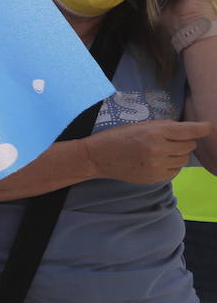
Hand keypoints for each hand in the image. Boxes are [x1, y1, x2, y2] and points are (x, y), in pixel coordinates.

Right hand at [81, 120, 210, 184]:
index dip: (202, 128)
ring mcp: (157, 165)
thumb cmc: (118, 137)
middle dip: (185, 141)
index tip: (209, 127)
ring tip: (162, 151)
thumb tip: (189, 130)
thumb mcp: (141, 125)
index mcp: (154, 132)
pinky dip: (172, 165)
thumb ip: (165, 127)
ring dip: (178, 154)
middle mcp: (158, 149)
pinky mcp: (155, 177)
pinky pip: (176, 171)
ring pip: (184, 159)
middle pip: (189, 145)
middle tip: (171, 140)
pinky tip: (158, 161)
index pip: (188, 130)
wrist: (98, 157)